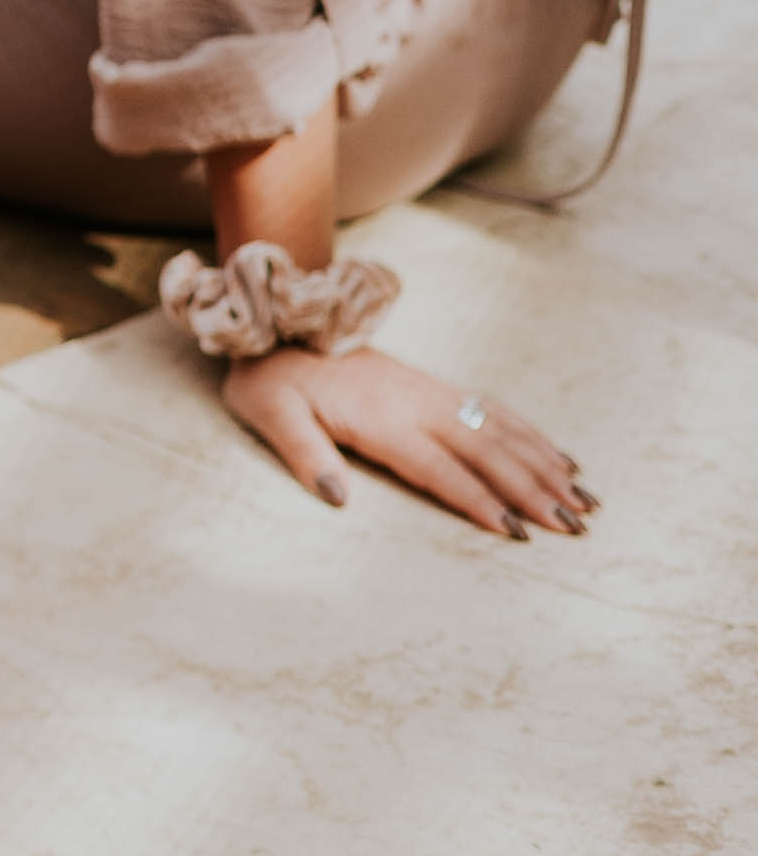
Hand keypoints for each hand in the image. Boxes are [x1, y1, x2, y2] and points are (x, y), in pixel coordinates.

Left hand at [223, 346, 588, 538]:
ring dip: (546, 465)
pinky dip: (533, 435)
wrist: (277, 325)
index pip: (440, 468)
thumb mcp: (268, 413)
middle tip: (576, 526)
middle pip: (487, 451)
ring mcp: (432, 393)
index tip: (518, 531)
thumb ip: (303, 452)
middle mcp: (417, 404)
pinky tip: (561, 458)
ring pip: (502, 430)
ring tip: (586, 499)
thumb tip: (337, 497)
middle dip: (534, 490)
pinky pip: (494, 410)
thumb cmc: (269, 380)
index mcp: (380, 418)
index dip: (479, 499)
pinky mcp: (435, 387)